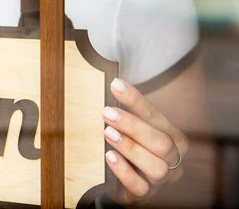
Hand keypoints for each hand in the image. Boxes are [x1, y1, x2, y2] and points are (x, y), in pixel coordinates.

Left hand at [103, 78, 189, 204]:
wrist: (133, 183)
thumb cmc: (138, 150)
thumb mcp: (138, 131)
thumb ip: (132, 114)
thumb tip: (116, 87)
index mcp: (174, 139)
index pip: (157, 116)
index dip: (136, 100)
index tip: (116, 85)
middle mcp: (174, 159)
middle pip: (162, 143)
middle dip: (133, 125)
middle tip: (108, 113)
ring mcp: (162, 179)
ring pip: (156, 167)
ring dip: (130, 147)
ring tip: (108, 133)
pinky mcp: (147, 195)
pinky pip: (140, 187)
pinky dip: (124, 171)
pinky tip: (110, 156)